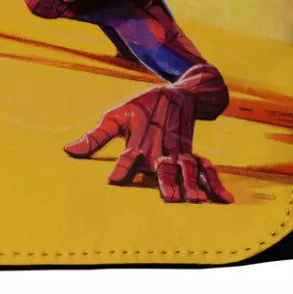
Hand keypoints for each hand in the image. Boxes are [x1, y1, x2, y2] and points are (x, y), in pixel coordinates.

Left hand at [64, 84, 232, 203]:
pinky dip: (216, 182)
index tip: (112, 179)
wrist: (178, 92)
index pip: (129, 155)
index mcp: (139, 139)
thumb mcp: (116, 116)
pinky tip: (225, 199)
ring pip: (187, 169)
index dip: (121, 167)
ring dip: (191, 184)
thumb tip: (68, 151)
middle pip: (163, 165)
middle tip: (169, 197)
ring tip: (195, 200)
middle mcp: (160, 147)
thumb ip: (95, 137)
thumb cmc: (142, 106)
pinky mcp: (192, 152)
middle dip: (166, 180)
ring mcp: (179, 150)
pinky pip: (206, 167)